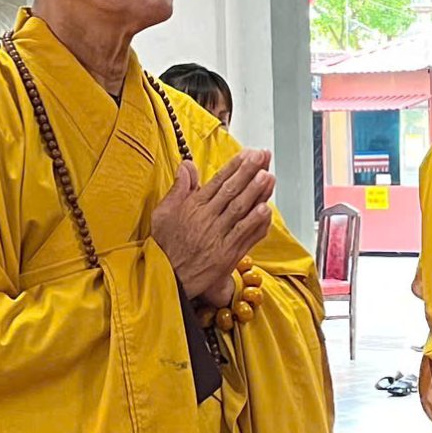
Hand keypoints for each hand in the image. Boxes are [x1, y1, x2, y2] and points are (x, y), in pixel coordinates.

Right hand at [151, 150, 274, 308]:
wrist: (168, 278)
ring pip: (240, 211)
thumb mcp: (163, 213)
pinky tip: (266, 210)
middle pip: (232, 192)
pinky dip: (256, 224)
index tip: (248, 154)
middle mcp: (207, 220)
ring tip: (268, 177)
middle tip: (262, 157)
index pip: (218, 182)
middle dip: (249, 172)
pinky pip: (245, 236)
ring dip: (256, 193)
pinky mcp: (228, 255)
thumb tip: (186, 165)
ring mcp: (219, 238)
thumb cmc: (165, 245)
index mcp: (193, 207)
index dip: (235, 166)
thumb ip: (178, 188)